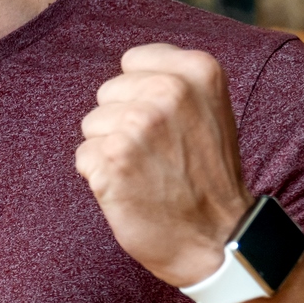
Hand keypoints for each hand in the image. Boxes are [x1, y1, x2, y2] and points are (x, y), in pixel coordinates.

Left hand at [75, 43, 253, 288]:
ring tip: (148, 173)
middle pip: (107, 93)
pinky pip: (84, 157)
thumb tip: (126, 69)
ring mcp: (139, 124)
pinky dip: (100, 178)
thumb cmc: (209, 178)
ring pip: (92, 125)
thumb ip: (175, 82)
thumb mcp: (210, 111)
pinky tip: (133, 191)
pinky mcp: (113, 159)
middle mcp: (168, 90)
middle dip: (122, 123)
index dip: (139, 96)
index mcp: (198, 71)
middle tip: (159, 156)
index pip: (132, 62)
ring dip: (111, 152)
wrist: (219, 240)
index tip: (166, 125)